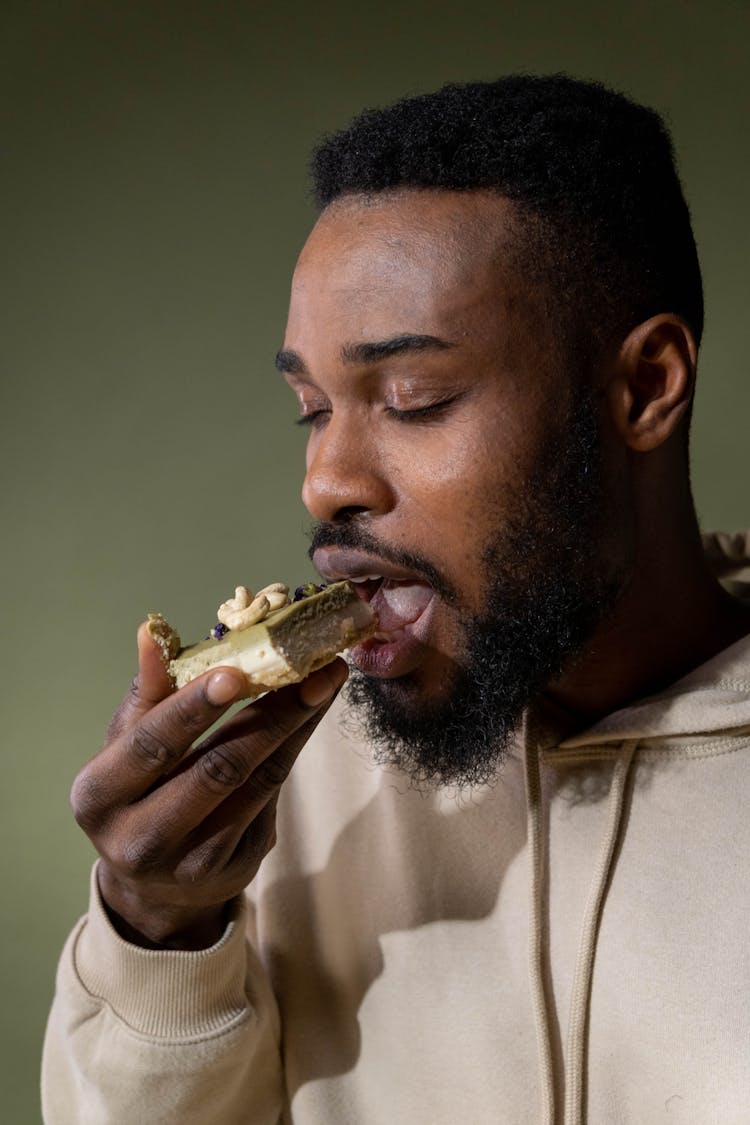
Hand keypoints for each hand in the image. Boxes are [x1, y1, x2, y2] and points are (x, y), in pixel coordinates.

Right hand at [71, 621, 346, 949]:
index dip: (192, 707)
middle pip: (216, 768)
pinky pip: (273, 796)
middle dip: (269, 713)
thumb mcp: (126, 747)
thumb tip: (152, 631)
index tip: (236, 670)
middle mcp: (140, 838)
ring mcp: (192, 862)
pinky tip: (315, 711)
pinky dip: (296, 747)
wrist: (155, 886)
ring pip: (256, 781)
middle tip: (309, 667)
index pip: (150, 745)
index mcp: (99, 796)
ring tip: (326, 678)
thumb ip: (147, 693)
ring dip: (297, 724)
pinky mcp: (236, 868)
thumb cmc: (137, 793)